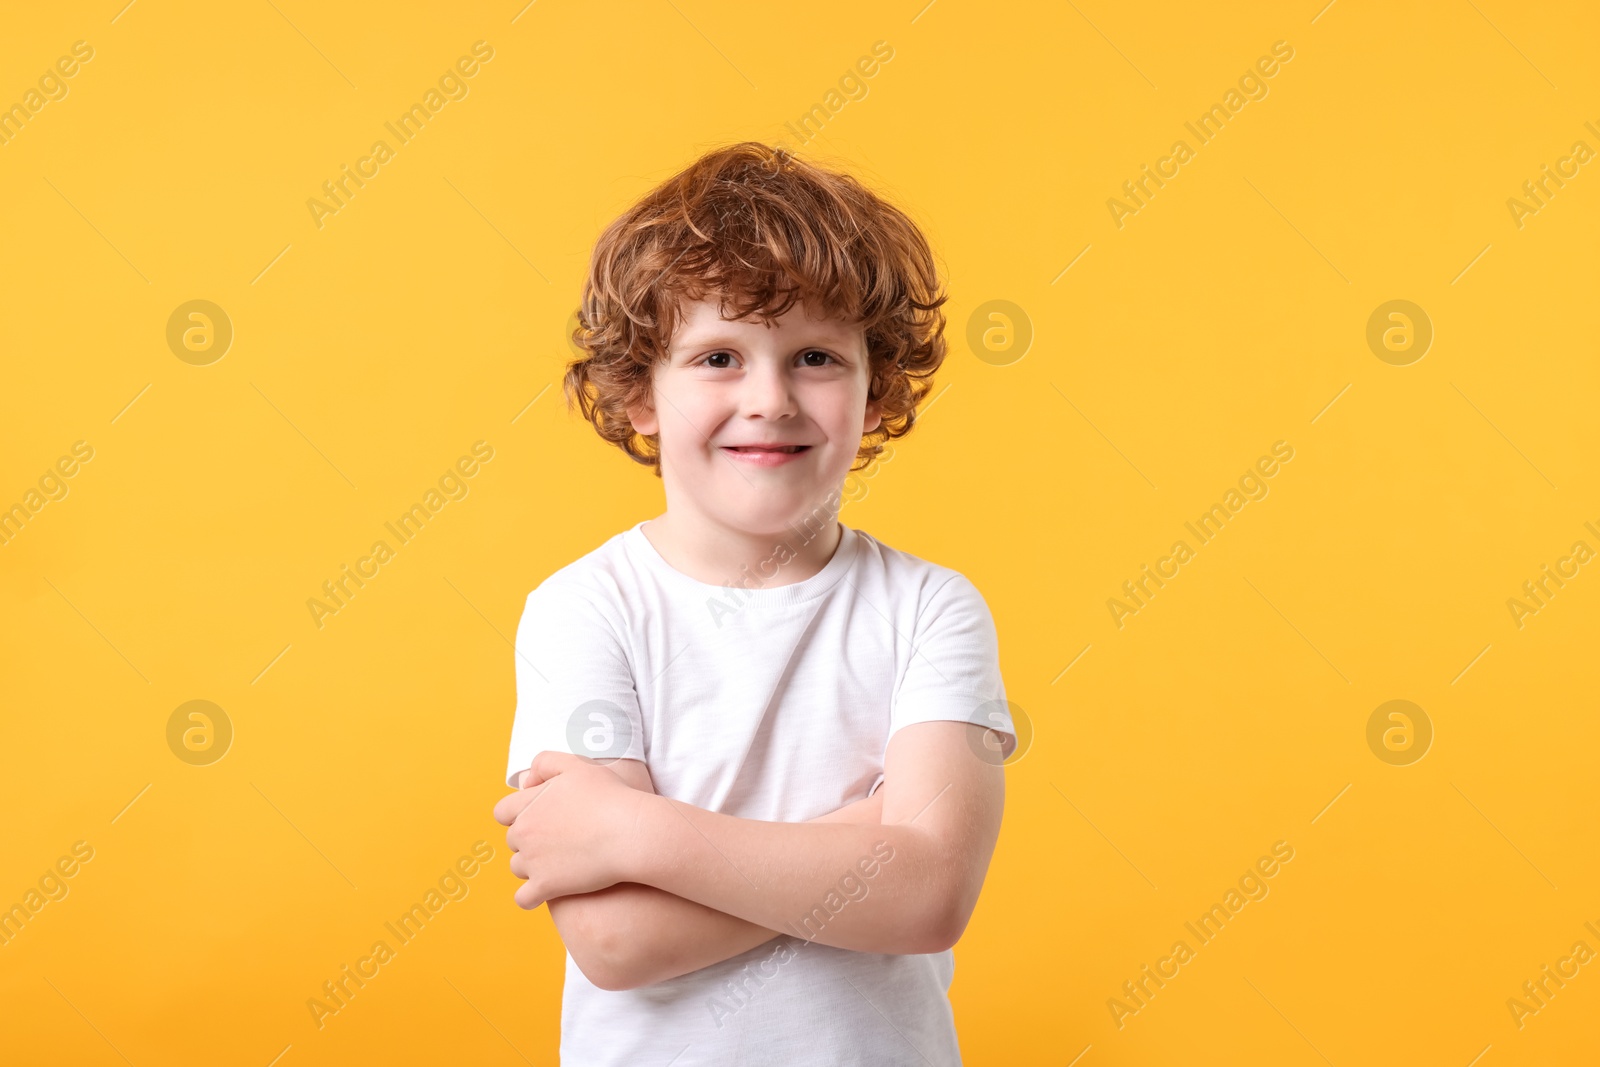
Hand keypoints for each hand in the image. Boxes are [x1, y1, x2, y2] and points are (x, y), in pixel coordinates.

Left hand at [492, 751, 645, 908]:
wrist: (630, 833)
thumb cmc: (610, 797)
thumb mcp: (577, 766)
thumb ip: (547, 763)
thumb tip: (527, 780)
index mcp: (528, 805)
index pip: (502, 812)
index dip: (519, 814)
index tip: (541, 817)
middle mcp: (524, 834)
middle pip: (512, 841)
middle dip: (529, 840)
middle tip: (558, 839)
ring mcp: (533, 862)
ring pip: (518, 868)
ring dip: (532, 867)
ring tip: (560, 863)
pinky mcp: (546, 887)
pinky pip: (523, 899)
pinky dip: (531, 897)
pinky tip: (547, 892)